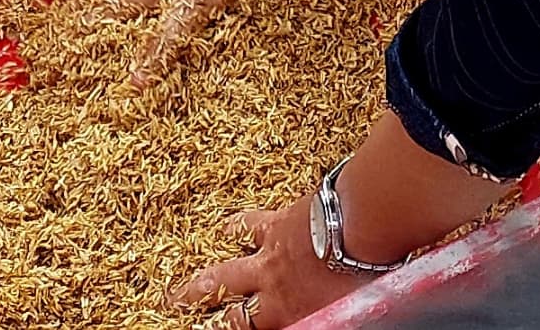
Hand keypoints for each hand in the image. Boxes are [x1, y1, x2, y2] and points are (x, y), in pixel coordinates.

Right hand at [175, 196, 375, 329]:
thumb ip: (327, 315)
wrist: (363, 224)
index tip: (217, 323)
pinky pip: (251, 224)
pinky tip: (228, 224)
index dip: (229, 324)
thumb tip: (326, 315)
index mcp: (286, 308)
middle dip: (198, 298)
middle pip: (224, 291)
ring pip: (229, 258)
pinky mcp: (279, 220)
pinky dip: (237, 226)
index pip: (245, 324)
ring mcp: (270, 250)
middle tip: (175, 300)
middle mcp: (270, 282)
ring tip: (192, 276)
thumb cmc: (365, 272)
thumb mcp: (346, 308)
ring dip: (209, 266)